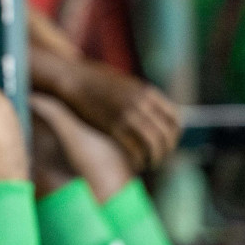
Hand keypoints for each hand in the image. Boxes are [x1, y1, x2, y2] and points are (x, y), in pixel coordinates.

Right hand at [63, 60, 181, 170]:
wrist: (70, 79)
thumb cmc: (93, 82)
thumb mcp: (123, 84)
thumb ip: (139, 98)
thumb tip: (152, 116)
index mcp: (146, 91)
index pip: (174, 116)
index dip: (174, 133)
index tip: (169, 141)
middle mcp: (141, 103)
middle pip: (166, 133)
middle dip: (166, 149)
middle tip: (160, 157)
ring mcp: (127, 115)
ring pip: (153, 144)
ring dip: (155, 158)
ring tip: (149, 164)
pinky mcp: (112, 127)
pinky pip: (134, 150)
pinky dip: (138, 160)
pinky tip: (136, 164)